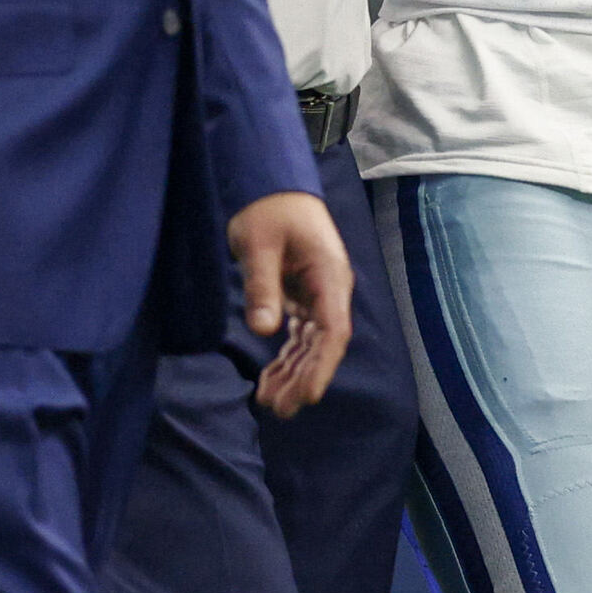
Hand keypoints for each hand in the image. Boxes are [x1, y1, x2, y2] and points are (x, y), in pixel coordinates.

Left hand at [229, 188, 354, 415]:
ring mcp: (319, 294)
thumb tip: (265, 329)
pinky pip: (299, 334)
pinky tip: (271, 379)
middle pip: (323, 345)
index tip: (307, 395)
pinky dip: (286, 357)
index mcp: (329, 275)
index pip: (333, 331)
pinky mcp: (303, 295)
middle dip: (302, 378)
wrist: (272, 184)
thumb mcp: (258, 244)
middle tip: (277, 409)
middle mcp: (330, 289)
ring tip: (269, 402)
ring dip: (293, 372)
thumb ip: (262, 286)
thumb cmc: (268, 207)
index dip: (322, 366)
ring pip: (311, 344)